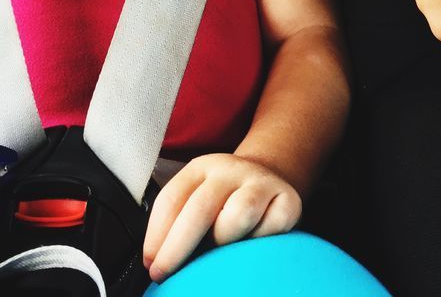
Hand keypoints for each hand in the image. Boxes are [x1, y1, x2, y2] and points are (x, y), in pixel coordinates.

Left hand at [142, 154, 300, 282]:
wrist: (270, 177)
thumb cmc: (224, 199)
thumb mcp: (197, 196)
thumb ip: (177, 220)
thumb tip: (156, 260)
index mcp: (201, 168)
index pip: (172, 198)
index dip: (157, 235)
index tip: (151, 264)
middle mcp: (231, 170)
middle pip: (200, 208)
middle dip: (177, 247)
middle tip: (164, 273)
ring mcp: (261, 183)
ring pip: (237, 216)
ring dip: (223, 240)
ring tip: (221, 247)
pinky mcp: (289, 201)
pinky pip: (269, 229)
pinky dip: (257, 241)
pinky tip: (253, 240)